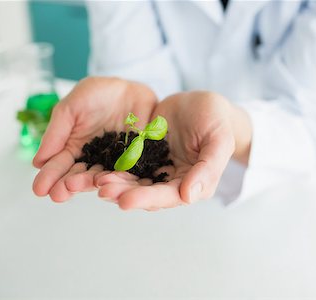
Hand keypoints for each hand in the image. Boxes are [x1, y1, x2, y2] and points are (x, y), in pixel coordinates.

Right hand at [32, 77, 157, 201]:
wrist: (130, 89)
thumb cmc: (97, 94)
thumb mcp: (71, 108)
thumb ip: (57, 133)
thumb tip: (38, 162)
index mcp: (74, 148)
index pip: (60, 165)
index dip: (49, 177)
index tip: (39, 189)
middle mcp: (93, 159)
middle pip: (79, 175)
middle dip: (66, 185)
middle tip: (57, 195)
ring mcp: (114, 161)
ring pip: (101, 176)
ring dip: (88, 184)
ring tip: (75, 189)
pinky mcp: (135, 161)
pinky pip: (127, 171)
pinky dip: (118, 178)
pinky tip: (107, 184)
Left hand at [93, 91, 251, 209]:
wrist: (202, 102)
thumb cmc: (216, 119)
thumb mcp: (219, 139)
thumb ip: (208, 167)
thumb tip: (189, 196)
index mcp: (195, 183)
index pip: (169, 196)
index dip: (147, 198)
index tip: (125, 201)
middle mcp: (174, 181)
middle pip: (147, 192)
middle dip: (125, 192)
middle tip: (103, 191)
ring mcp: (158, 169)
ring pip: (134, 182)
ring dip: (115, 183)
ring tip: (96, 182)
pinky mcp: (144, 156)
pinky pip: (127, 164)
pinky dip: (113, 167)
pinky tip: (96, 168)